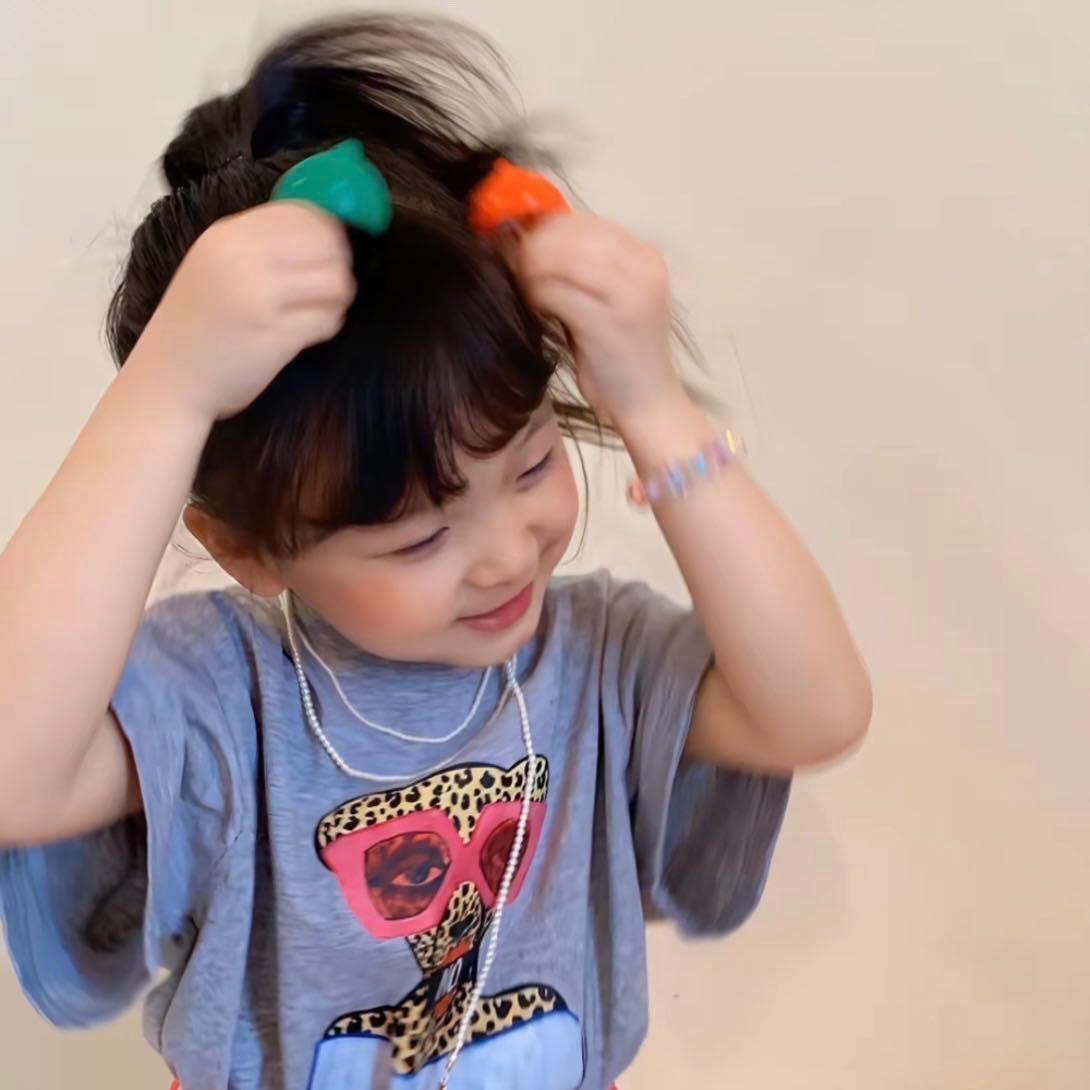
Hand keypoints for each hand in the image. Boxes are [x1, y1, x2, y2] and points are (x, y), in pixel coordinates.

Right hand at [129, 202, 355, 420]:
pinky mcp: (277, 334)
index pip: (301, 213)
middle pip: (326, 243)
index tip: (328, 254)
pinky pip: (327, 319)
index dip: (327, 232)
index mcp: (227, 236)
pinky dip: (328, 325)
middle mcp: (242, 259)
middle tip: (329, 287)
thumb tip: (322, 234)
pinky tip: (312, 332)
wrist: (167, 380)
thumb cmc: (197, 328)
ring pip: (334, 281)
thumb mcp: (214, 268)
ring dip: (337, 298)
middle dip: (338, 265)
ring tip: (320, 310)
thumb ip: (258, 248)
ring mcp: (260, 297)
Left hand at [502, 213, 682, 423]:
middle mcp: (642, 269)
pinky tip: (535, 308)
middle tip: (510, 260)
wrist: (648, 401)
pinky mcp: (608, 323)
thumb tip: (528, 237)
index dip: (547, 226)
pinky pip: (556, 293)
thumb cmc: (620, 354)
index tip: (519, 238)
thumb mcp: (610, 299)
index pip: (587, 222)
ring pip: (561, 258)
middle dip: (534, 244)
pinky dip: (536, 296)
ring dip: (532, 269)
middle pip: (572, 234)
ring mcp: (629, 295)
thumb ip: (584, 267)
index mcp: (645, 257)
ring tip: (523, 286)